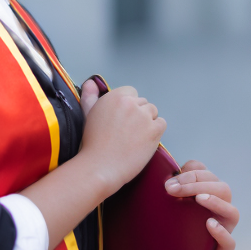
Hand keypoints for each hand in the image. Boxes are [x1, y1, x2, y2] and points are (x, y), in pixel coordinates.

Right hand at [78, 80, 165, 194]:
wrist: (100, 166)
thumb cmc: (92, 143)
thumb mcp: (88, 114)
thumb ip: (90, 96)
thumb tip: (91, 83)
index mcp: (115, 96)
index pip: (131, 92)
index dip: (127, 106)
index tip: (122, 119)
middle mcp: (130, 103)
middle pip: (143, 103)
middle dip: (137, 115)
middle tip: (126, 132)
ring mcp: (144, 116)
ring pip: (153, 112)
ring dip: (147, 122)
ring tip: (135, 137)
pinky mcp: (154, 130)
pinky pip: (161, 123)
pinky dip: (156, 131)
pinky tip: (144, 141)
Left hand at [164, 160, 237, 249]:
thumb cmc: (172, 223)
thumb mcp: (170, 202)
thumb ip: (173, 186)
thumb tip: (170, 176)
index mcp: (209, 193)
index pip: (207, 175)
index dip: (191, 174)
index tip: (170, 182)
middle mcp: (221, 208)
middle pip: (222, 189)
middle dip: (198, 184)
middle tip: (174, 189)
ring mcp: (225, 229)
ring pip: (232, 212)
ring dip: (216, 202)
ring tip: (200, 198)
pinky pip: (230, 243)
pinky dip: (222, 233)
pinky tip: (209, 224)